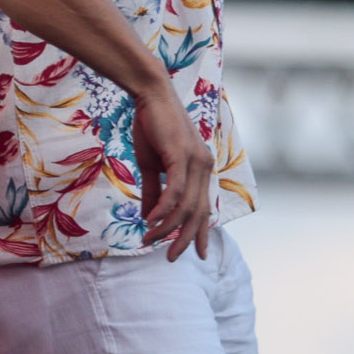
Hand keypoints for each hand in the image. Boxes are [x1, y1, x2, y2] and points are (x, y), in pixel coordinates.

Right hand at [131, 85, 214, 261]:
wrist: (150, 95)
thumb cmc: (152, 127)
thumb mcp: (152, 165)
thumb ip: (154, 191)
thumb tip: (148, 217)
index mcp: (201, 169)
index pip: (204, 208)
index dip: (201, 232)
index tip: (197, 254)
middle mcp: (204, 167)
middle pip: (199, 213)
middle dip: (185, 239)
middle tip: (172, 258)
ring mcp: (196, 161)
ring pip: (186, 206)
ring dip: (167, 227)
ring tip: (150, 239)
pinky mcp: (181, 156)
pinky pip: (175, 191)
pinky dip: (164, 209)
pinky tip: (151, 221)